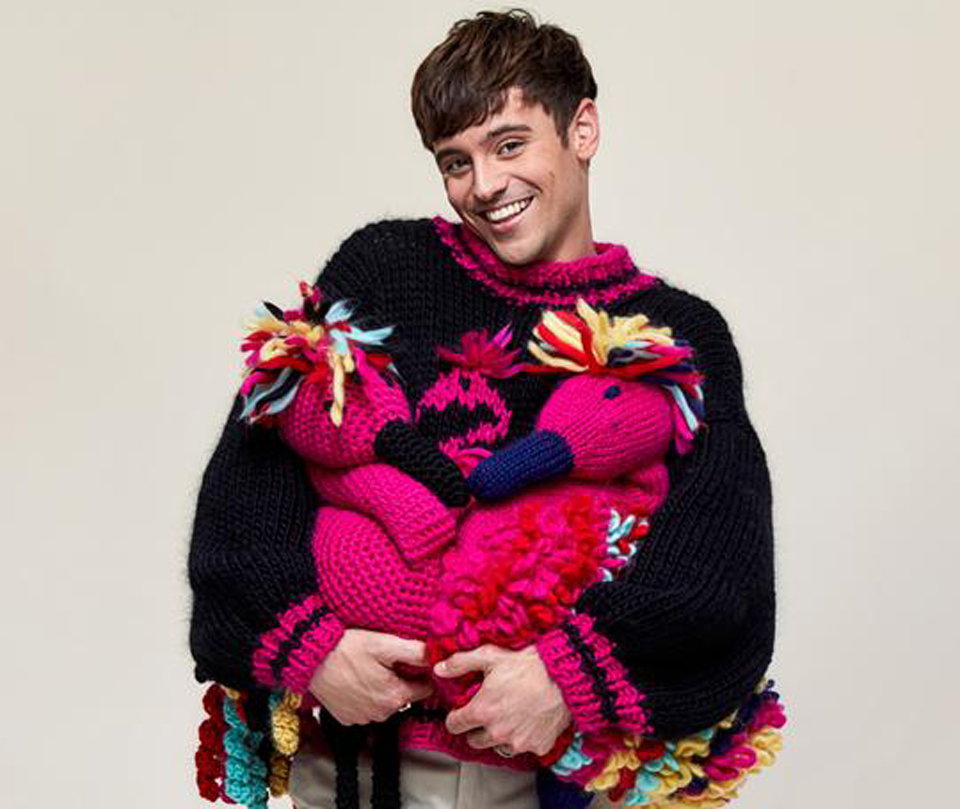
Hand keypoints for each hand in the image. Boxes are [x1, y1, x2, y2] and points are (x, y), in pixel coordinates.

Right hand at [309, 628, 433, 725]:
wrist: (311, 659)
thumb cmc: (346, 649)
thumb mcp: (384, 643)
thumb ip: (414, 652)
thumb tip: (434, 657)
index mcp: (395, 696)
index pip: (425, 689)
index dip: (421, 673)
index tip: (412, 661)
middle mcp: (381, 713)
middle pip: (404, 696)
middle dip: (400, 680)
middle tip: (386, 661)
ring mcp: (363, 718)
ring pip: (385, 703)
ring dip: (382, 688)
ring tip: (368, 668)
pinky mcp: (347, 718)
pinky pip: (366, 708)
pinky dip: (365, 696)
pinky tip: (356, 679)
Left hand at [435, 644, 571, 756]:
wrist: (565, 677)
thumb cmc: (528, 665)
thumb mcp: (490, 656)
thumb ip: (460, 663)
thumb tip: (439, 668)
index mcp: (482, 711)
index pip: (454, 725)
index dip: (457, 715)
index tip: (463, 710)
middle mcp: (497, 732)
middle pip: (474, 740)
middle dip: (477, 728)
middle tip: (488, 712)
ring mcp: (518, 742)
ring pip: (498, 746)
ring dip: (499, 735)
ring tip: (509, 715)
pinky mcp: (537, 747)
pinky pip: (524, 747)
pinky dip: (524, 737)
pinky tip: (528, 720)